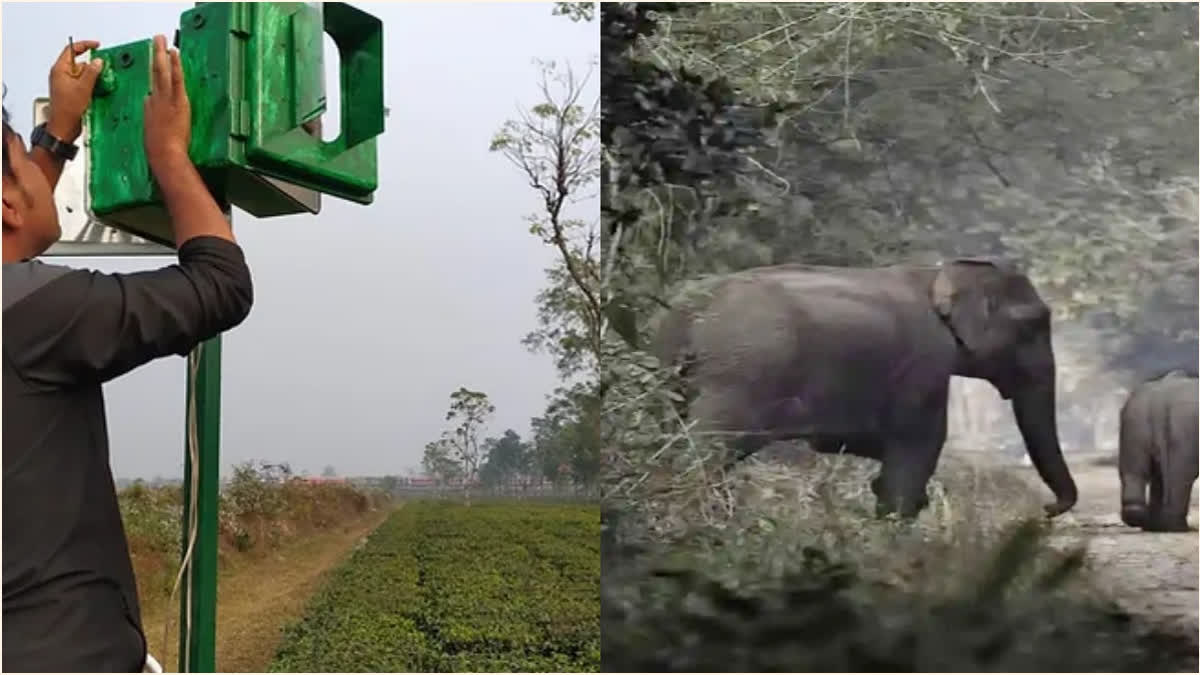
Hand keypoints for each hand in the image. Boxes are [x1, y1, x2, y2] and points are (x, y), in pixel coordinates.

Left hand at [46, 39, 102, 142]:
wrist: (64, 127)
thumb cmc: (67, 109)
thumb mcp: (83, 87)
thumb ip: (92, 72)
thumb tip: (97, 62)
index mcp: (60, 70)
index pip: (71, 50)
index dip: (84, 45)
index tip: (96, 46)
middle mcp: (61, 75)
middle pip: (79, 63)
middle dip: (92, 67)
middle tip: (103, 70)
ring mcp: (66, 84)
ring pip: (82, 74)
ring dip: (93, 78)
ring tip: (99, 85)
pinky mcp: (71, 92)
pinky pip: (83, 84)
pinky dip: (91, 86)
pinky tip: (96, 92)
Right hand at [143, 34, 191, 170]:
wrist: (164, 154)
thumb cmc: (159, 150)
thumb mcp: (152, 134)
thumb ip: (154, 121)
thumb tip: (153, 112)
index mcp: (149, 108)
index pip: (153, 89)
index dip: (156, 77)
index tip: (157, 63)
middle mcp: (154, 99)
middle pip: (154, 73)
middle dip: (155, 55)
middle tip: (156, 40)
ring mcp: (165, 99)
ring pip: (161, 72)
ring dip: (161, 53)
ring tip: (161, 39)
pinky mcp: (177, 101)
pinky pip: (176, 79)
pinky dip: (175, 65)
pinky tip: (174, 54)